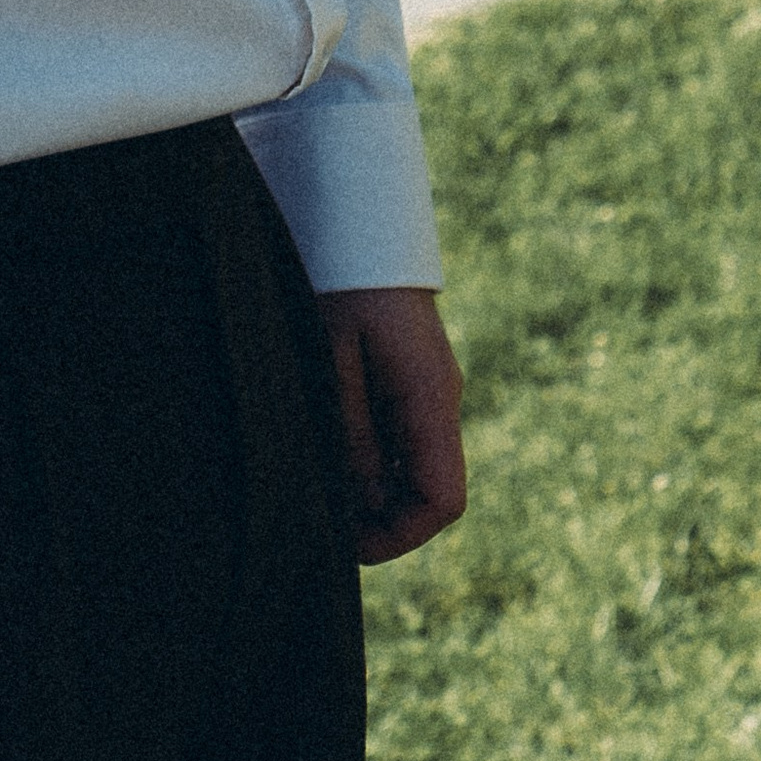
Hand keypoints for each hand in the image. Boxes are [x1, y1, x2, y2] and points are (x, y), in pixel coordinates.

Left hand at [320, 286, 465, 562]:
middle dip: (383, 519)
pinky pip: (400, 435)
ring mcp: (428, 386)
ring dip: (373, 488)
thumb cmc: (339, 280)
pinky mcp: (409, 373)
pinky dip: (371, 457)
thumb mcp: (332, 358)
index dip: (401, 536)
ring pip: (413, 465)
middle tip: (322, 520)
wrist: (356, 216)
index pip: (443, 500)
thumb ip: (353, 434)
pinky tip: (327, 448)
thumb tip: (367, 506)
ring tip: (317, 485)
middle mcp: (440, 398)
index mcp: (431, 397)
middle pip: (430, 490)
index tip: (347, 544)